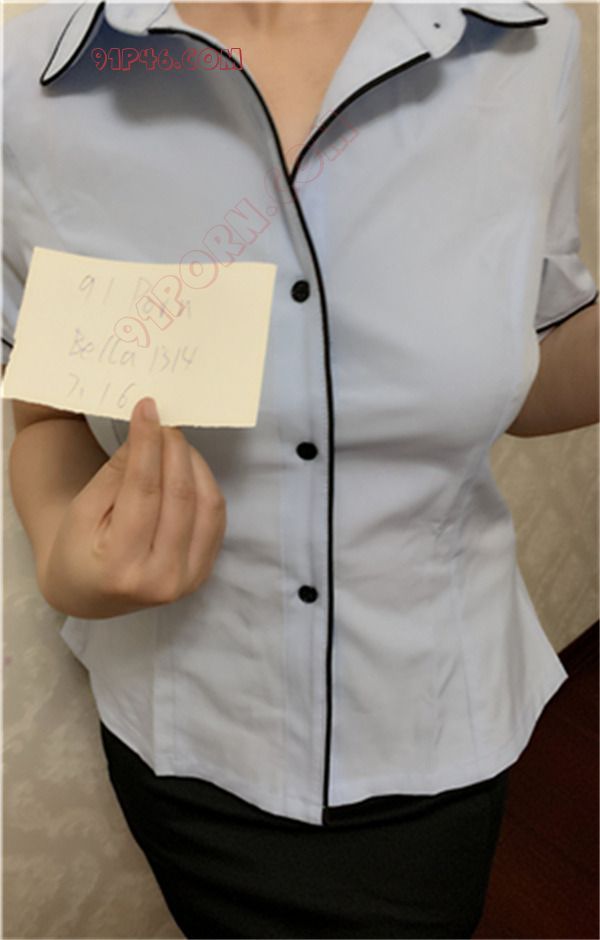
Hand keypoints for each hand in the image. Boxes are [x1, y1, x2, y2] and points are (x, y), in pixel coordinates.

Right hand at [41, 397, 226, 618]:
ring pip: (208, 505)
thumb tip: (148, 431)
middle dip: (175, 450)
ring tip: (173, 444)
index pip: (144, 492)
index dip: (147, 445)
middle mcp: (162, 580)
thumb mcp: (83, 509)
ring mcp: (189, 579)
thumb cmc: (79, 548)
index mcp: (121, 567)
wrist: (89, 591)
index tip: (148, 409)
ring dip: (194, 465)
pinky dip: (205, 485)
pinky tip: (186, 469)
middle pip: (181, 497)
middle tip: (165, 422)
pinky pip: (216, 518)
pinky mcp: (205, 572)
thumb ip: (117, 473)